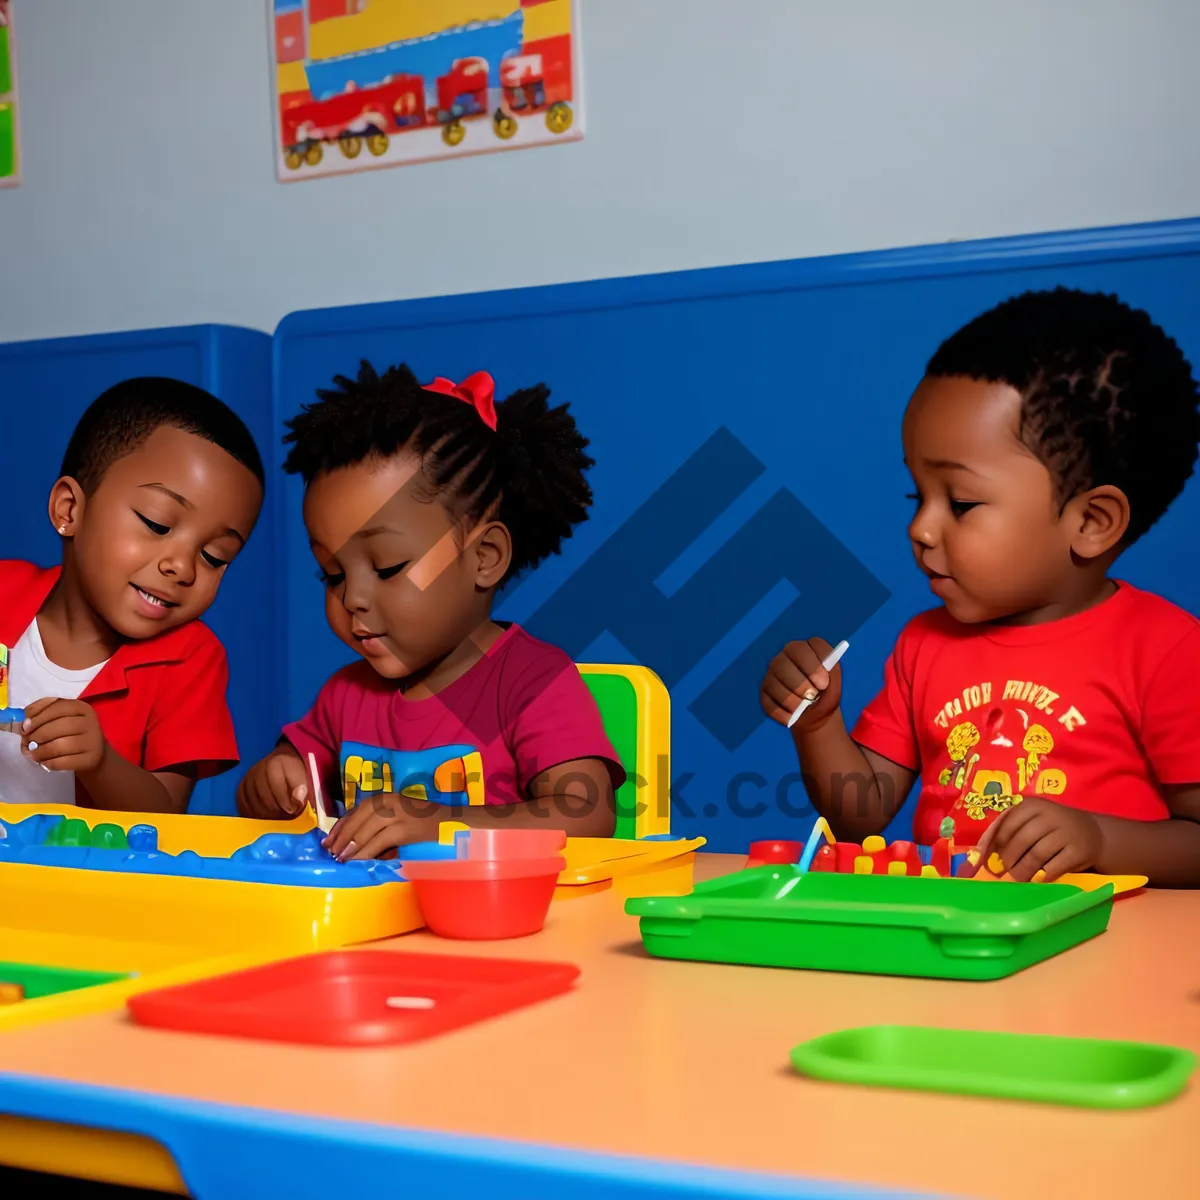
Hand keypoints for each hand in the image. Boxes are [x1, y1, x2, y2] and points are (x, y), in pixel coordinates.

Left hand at [22, 698, 106, 772]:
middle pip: (60, 726)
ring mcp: (93, 741)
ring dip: (41, 751)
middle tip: (28, 742)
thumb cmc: (70, 732)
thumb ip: (41, 714)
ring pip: (61, 746)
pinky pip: (64, 762)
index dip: (38, 717)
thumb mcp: (59, 717)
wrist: (93, 751)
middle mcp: (90, 722)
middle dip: (38, 735)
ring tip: (34, 754)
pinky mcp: (91, 758)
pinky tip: (46, 762)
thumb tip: (25, 723)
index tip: (25, 727)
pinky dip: (50, 763)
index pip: (58, 707)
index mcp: (81, 708)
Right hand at [237, 750, 308, 818]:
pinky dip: (254, 814)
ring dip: (266, 814)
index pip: (276, 785)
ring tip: (277, 817)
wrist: (280, 764)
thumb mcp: (302, 776)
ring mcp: (248, 779)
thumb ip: (302, 788)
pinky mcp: (241, 788)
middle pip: (264, 796)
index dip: (285, 801)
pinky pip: (243, 805)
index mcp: (275, 763)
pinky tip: (265, 817)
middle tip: (285, 815)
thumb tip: (298, 800)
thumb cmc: (292, 772)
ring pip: (253, 803)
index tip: (293, 809)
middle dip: (276, 809)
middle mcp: (258, 769)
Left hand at [323, 793, 439, 861]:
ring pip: (366, 830)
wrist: (450, 824)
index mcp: (384, 797)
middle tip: (332, 854)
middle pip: (358, 819)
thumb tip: (346, 841)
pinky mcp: (405, 828)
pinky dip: (366, 852)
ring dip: (351, 847)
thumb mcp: (395, 818)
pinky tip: (359, 860)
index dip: (339, 827)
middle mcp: (389, 800)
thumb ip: (374, 824)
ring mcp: (398, 813)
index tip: (327, 841)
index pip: (355, 810)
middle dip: (342, 837)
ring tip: (342, 859)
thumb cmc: (420, 824)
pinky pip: (379, 841)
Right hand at [760, 637, 842, 729]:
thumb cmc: (826, 691)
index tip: (824, 683)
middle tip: (813, 696)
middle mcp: (783, 658)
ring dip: (792, 701)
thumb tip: (821, 674)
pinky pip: (769, 704)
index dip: (812, 666)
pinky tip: (793, 717)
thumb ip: (831, 672)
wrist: (816, 711)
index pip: (801, 649)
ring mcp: (771, 676)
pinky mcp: (764, 694)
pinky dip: (782, 714)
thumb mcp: (835, 680)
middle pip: (783, 665)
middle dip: (799, 683)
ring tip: (804, 708)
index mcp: (802, 650)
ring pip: (773, 685)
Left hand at [968, 798, 1102, 881]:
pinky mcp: (1079, 851)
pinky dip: (1042, 876)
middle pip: (1021, 840)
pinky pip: (1055, 867)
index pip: (1008, 824)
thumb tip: (980, 853)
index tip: (986, 857)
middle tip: (1000, 872)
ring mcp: (1066, 833)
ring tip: (1015, 880)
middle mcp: (1050, 816)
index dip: (995, 842)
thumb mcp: (1033, 822)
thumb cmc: (1052, 829)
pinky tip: (1036, 881)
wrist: (1095, 834)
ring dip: (1022, 871)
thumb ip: (1009, 831)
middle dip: (1008, 859)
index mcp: (1033, 805)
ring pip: (1036, 855)